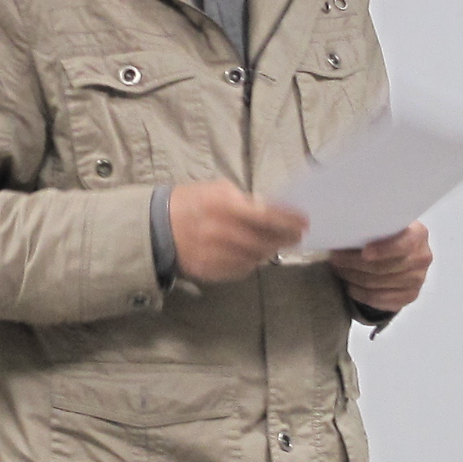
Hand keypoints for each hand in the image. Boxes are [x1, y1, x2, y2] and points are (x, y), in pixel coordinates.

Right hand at [169, 178, 308, 283]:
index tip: (304, 221)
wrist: (158, 226)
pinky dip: (251, 262)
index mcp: (224, 206)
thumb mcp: (218, 190)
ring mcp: (216, 254)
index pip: (267, 216)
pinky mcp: (210, 271)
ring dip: (268, 250)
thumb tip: (272, 210)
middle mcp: (222, 232)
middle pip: (265, 240)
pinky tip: (252, 254)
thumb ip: (245, 201)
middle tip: (296, 236)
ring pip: (256, 258)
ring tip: (274, 243)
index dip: (289, 220)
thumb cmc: (192, 202)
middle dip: (285, 238)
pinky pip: (241, 269)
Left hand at [329, 221, 430, 317]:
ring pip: (377, 284)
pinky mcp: (409, 296)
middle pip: (384, 267)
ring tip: (338, 270)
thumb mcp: (385, 225)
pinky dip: (360, 293)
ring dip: (353, 278)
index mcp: (418, 234)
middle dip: (354, 263)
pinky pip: (379, 299)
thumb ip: (373, 227)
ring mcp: (417, 280)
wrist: (402, 253)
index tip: (364, 253)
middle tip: (335, 259)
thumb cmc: (388, 235)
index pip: (403, 244)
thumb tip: (344, 232)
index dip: (383, 250)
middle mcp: (422, 258)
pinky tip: (349, 285)